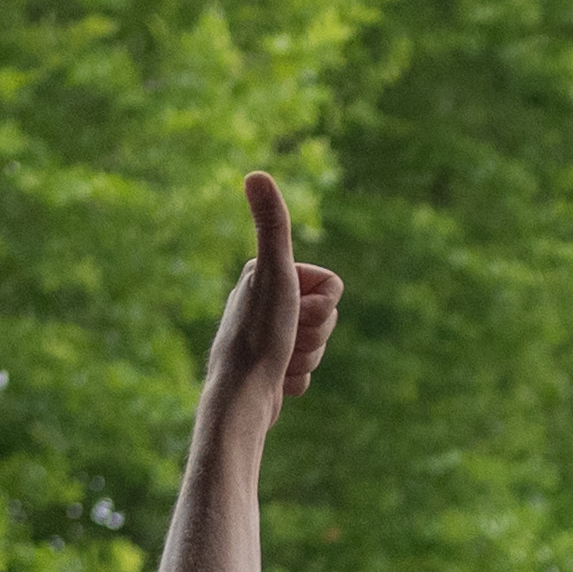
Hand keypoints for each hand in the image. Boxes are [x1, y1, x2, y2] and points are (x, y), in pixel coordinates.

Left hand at [197, 169, 343, 420]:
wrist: (242, 398)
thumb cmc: (260, 335)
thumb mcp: (275, 273)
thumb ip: (273, 223)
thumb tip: (255, 173)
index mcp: (264, 272)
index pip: (330, 285)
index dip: (323, 305)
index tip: (295, 313)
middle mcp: (262, 300)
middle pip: (326, 315)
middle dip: (315, 334)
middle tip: (286, 341)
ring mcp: (266, 335)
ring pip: (317, 345)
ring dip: (306, 359)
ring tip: (279, 363)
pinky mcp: (268, 369)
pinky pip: (304, 373)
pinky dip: (296, 380)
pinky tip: (275, 383)